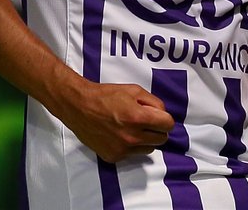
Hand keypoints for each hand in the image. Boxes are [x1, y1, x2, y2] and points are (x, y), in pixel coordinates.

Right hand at [59, 79, 175, 162]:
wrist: (79, 107)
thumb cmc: (105, 96)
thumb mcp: (133, 90)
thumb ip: (154, 102)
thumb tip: (163, 114)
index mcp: (138, 118)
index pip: (168, 125)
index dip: (165, 119)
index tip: (159, 117)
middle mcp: (132, 137)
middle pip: (161, 139)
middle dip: (157, 129)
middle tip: (146, 121)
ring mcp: (122, 149)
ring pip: (149, 149)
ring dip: (145, 139)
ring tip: (132, 128)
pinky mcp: (113, 157)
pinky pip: (132, 154)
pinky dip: (131, 146)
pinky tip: (119, 134)